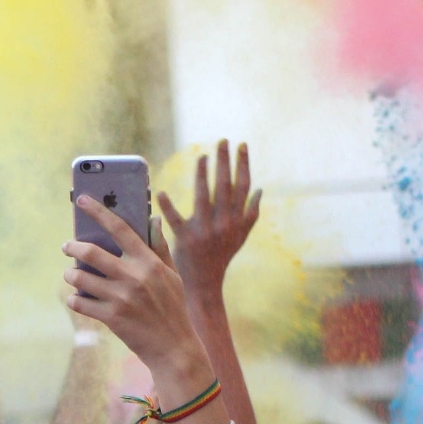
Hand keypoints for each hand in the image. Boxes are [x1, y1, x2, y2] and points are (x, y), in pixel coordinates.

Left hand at [63, 197, 203, 371]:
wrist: (174, 347)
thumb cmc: (173, 308)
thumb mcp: (172, 275)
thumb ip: (160, 246)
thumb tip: (153, 218)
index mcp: (148, 261)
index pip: (119, 228)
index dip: (98, 211)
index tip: (82, 200)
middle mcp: (133, 276)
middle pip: (91, 252)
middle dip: (72, 247)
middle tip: (67, 246)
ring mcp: (121, 297)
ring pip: (80, 278)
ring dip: (70, 275)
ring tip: (71, 275)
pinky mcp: (111, 317)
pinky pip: (80, 303)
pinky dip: (74, 299)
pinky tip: (76, 299)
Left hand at [158, 140, 262, 298]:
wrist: (206, 283)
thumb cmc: (222, 256)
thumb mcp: (241, 236)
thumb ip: (251, 213)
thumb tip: (260, 190)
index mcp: (237, 220)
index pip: (243, 187)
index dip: (243, 165)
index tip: (241, 145)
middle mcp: (224, 224)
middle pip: (226, 187)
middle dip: (224, 162)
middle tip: (222, 141)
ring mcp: (205, 232)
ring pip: (205, 198)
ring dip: (203, 176)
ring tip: (202, 157)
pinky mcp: (186, 240)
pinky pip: (176, 221)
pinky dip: (168, 207)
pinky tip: (161, 192)